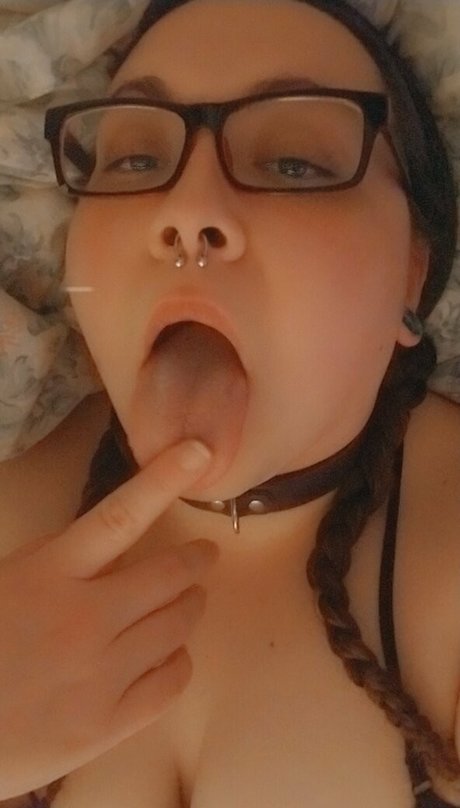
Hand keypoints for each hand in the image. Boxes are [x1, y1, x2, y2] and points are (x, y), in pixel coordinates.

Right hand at [0, 439, 217, 798]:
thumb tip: (118, 550)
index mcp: (48, 575)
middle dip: (195, 560)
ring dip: (191, 606)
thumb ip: (59, 565)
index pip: (119, 515)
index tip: (200, 452)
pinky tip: (174, 655)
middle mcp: (83, 618)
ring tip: (191, 600)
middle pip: (166, 576)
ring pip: (176, 628)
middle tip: (204, 555)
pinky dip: (180, 661)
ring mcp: (100, 674)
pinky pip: (170, 684)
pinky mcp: (106, 725)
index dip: (164, 478)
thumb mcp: (7, 584)